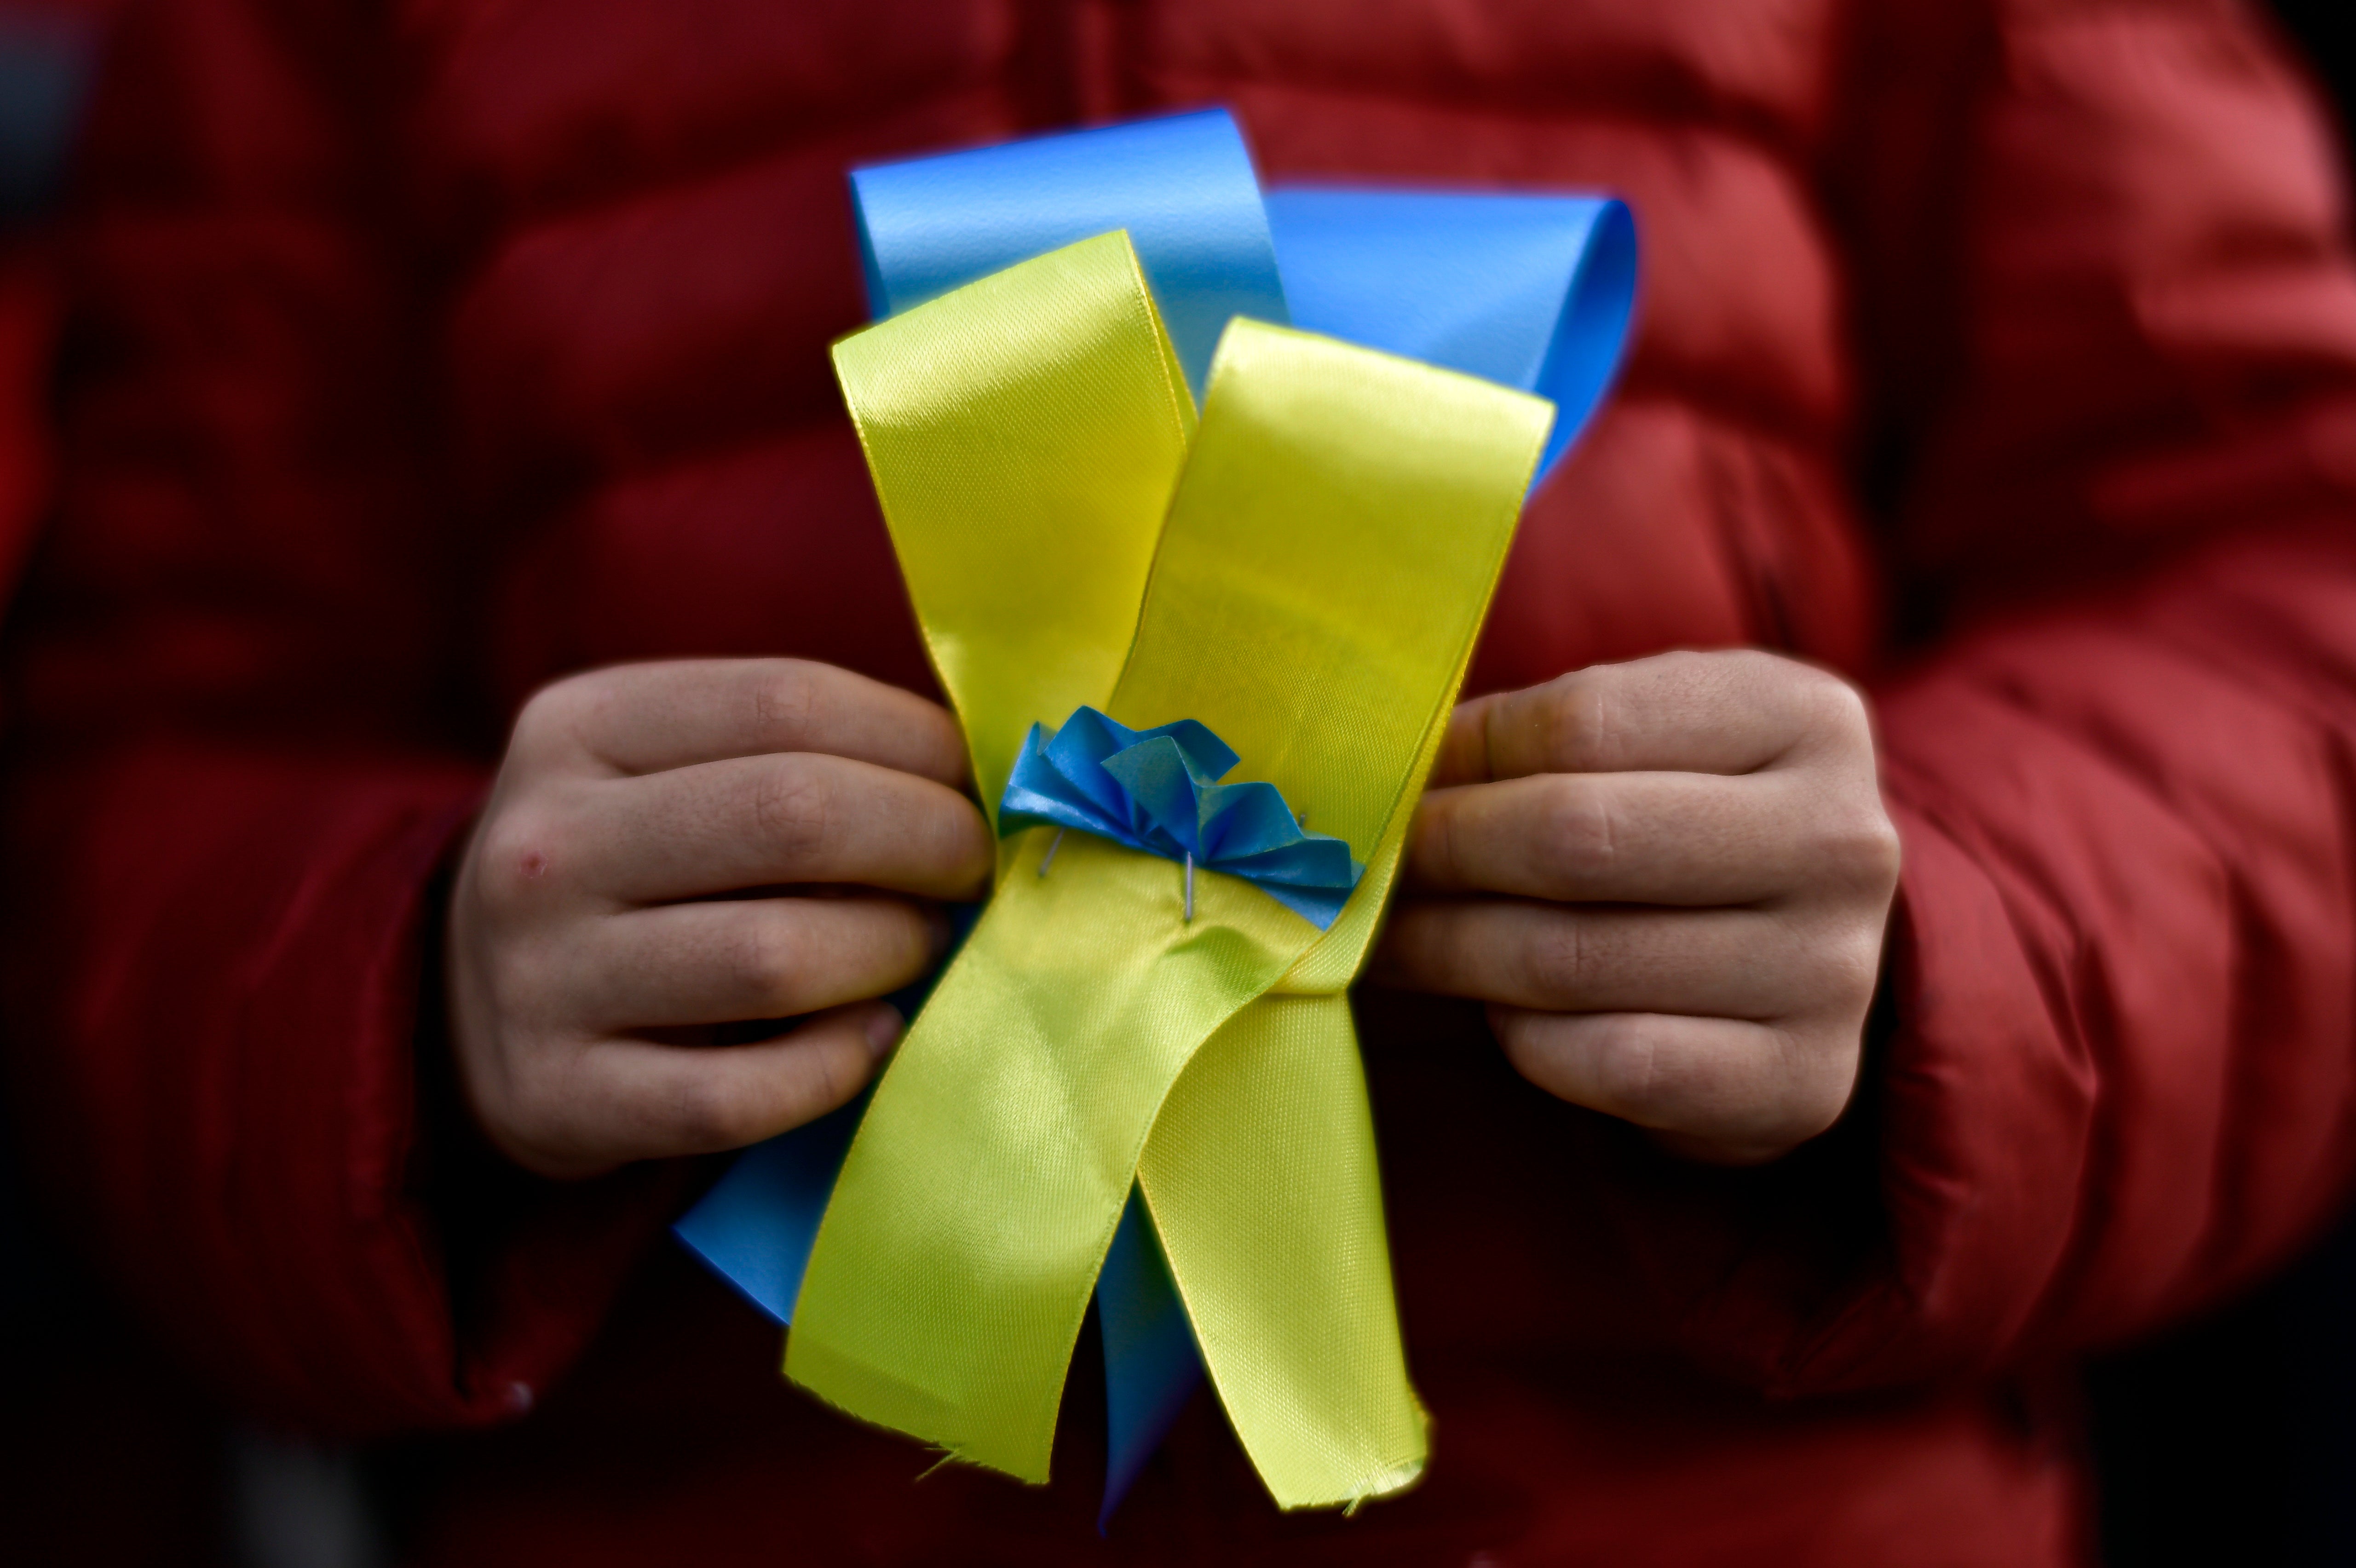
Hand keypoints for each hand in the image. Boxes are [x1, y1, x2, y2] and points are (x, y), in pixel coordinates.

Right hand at [445, 659, 992, 1178]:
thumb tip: (976, 769)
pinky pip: (739, 1095)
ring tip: (920, 945)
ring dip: (890, 949)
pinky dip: (836, 1065)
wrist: (463, 1012)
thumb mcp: (666, 768)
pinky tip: (872, 1036)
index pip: (788, 702)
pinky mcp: (561, 1100)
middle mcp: (544, 846)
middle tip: (969, 869)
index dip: (915, 741)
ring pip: (776, 957)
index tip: (970, 784)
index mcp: (577, 726)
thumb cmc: (629, 868)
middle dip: (926, 840)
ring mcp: (542, 978)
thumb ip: (795, 749)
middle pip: (793, 816)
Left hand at [1371, 650, 1898, 1164]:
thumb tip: (1375, 763)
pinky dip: (1524, 1038)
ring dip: (1451, 953)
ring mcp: (1832, 972)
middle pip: (1576, 838)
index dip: (1462, 755)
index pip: (1583, 723)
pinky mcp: (1800, 1084)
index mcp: (1807, 718)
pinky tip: (1499, 1012)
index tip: (1395, 782)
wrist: (1794, 965)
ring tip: (1397, 939)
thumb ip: (1525, 738)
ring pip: (1574, 960)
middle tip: (1368, 871)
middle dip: (1442, 855)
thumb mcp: (1637, 743)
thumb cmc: (1681, 826)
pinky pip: (1608, 1062)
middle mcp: (1841, 842)